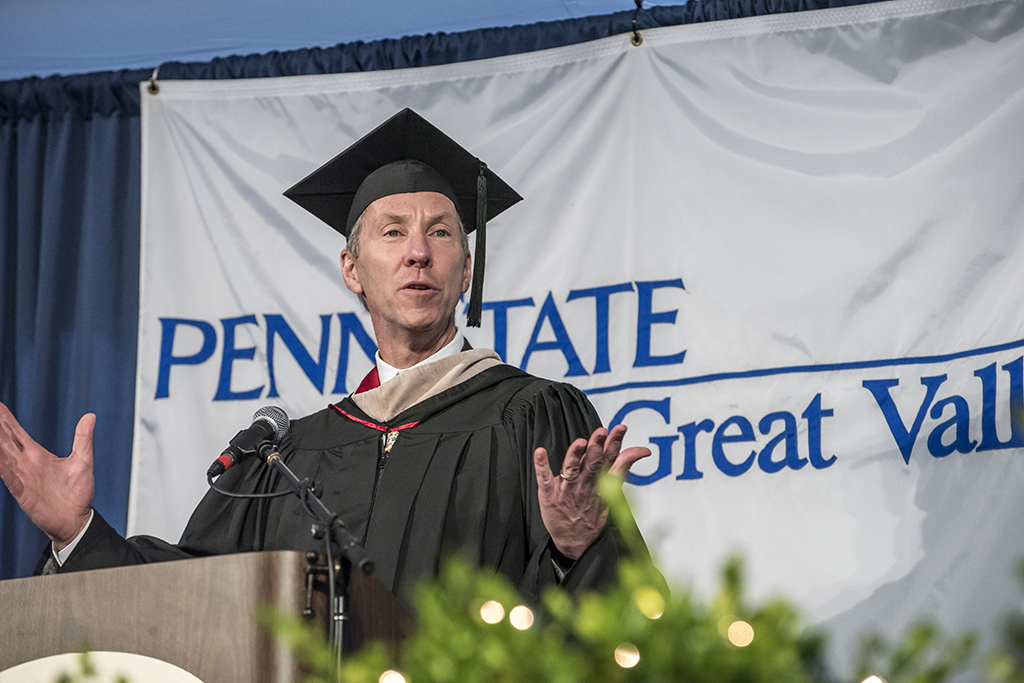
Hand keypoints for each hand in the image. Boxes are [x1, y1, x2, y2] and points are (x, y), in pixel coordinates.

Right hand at [0, 402, 95, 548]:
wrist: (77, 518)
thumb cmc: (78, 492)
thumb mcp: (83, 459)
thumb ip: (83, 438)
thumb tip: (90, 416)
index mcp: (38, 455)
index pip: (18, 433)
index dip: (6, 420)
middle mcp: (26, 463)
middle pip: (5, 441)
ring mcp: (22, 477)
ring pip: (3, 456)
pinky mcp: (22, 491)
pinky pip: (8, 477)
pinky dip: (2, 467)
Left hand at [533, 424, 649, 558]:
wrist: (574, 542)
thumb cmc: (591, 515)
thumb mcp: (612, 493)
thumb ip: (622, 468)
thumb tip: (640, 450)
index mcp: (601, 483)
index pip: (610, 460)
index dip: (615, 443)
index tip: (620, 429)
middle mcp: (585, 485)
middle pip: (593, 463)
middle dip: (597, 447)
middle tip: (602, 432)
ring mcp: (567, 490)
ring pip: (572, 469)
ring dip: (576, 455)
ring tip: (580, 443)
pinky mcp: (549, 495)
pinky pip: (544, 478)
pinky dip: (542, 465)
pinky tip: (540, 452)